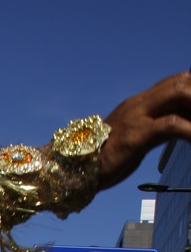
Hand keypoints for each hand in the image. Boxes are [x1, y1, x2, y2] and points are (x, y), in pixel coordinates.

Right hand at [98, 72, 190, 188]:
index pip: (174, 82)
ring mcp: (137, 116)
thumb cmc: (102, 160)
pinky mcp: (137, 134)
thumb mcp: (134, 138)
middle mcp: (138, 104)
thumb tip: (179, 128)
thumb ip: (156, 129)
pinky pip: (173, 124)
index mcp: (137, 104)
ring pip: (180, 92)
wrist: (71, 170)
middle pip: (180, 80)